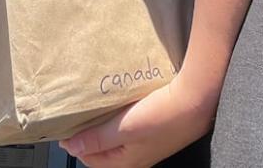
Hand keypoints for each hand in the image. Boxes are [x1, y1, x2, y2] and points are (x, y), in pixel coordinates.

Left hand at [60, 78, 214, 167]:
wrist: (197, 100)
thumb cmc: (163, 115)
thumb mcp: (125, 128)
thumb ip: (97, 139)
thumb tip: (70, 148)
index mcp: (127, 163)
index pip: (89, 158)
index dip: (75, 141)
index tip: (65, 123)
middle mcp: (136, 158)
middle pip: (102, 149)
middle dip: (89, 134)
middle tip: (78, 113)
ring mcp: (146, 144)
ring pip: (115, 138)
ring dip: (103, 125)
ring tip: (94, 107)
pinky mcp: (154, 130)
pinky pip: (128, 128)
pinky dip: (118, 119)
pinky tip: (117, 105)